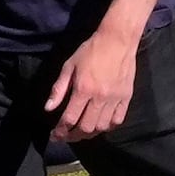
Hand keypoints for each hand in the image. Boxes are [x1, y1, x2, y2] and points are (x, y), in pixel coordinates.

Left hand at [45, 19, 144, 141]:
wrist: (118, 40)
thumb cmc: (91, 50)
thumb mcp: (69, 66)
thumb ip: (59, 88)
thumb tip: (48, 108)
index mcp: (83, 89)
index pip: (70, 118)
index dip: (60, 131)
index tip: (54, 135)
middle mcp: (100, 97)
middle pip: (86, 127)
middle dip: (73, 136)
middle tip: (65, 136)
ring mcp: (115, 99)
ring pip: (102, 127)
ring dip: (89, 134)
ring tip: (81, 132)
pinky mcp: (126, 97)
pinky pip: (117, 120)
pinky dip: (107, 127)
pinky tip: (99, 125)